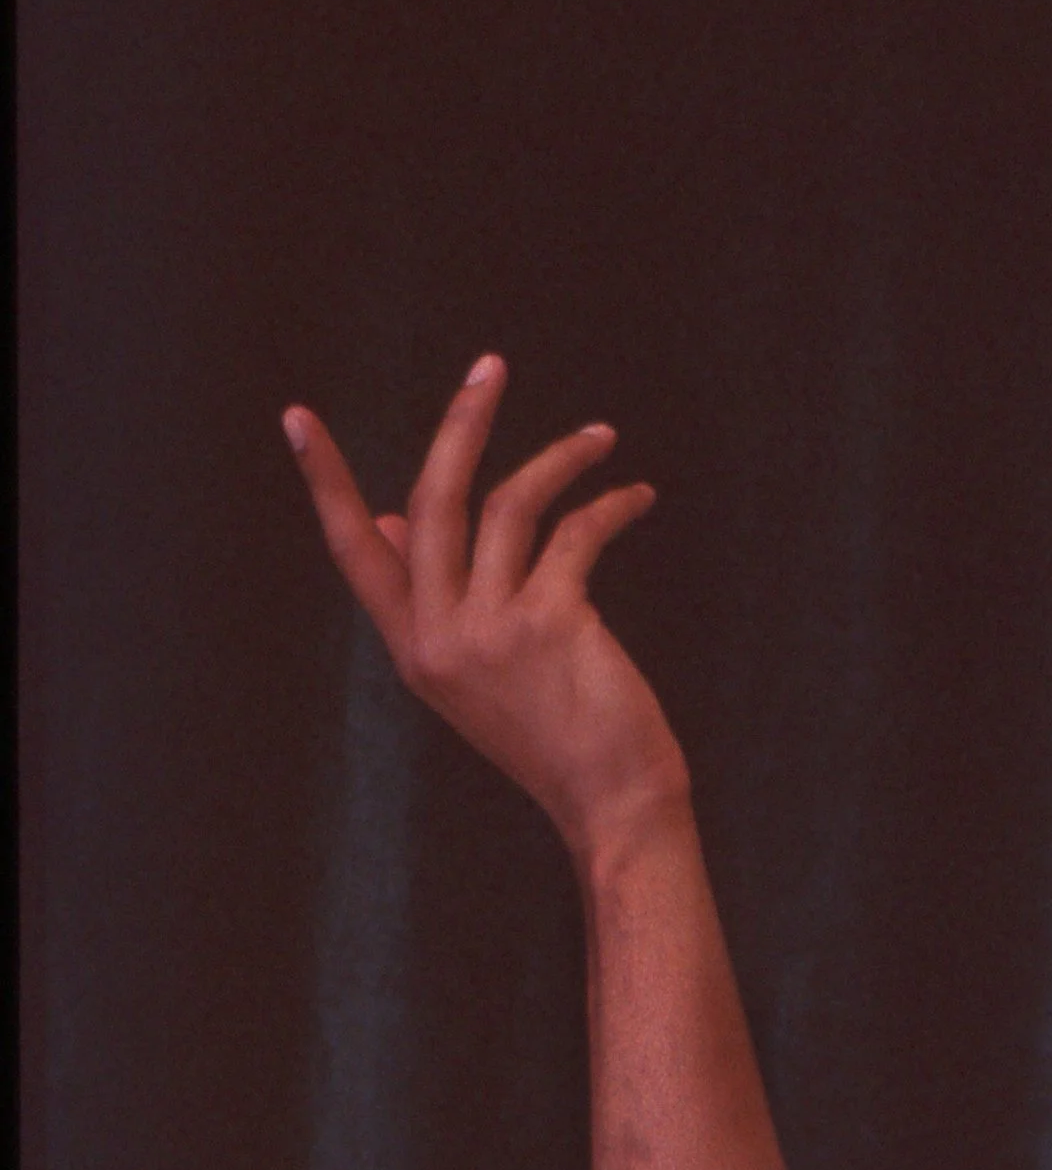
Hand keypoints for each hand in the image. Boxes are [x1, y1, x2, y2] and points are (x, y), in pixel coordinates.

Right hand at [287, 354, 688, 861]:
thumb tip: (394, 521)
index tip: (299, 418)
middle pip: (431, 499)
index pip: (353, 550)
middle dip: (463, 423)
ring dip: (561, 459)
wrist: (612, 802)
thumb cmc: (554, 735)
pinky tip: (633, 498)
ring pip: (508, 503)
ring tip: (601, 440)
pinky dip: (609, 506)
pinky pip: (575, 533)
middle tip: (490, 366)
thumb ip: (434, 602)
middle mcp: (439, 636)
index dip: (327, 482)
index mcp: (413, 648)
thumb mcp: (474, 675)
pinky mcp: (551, 623)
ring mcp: (490, 630)